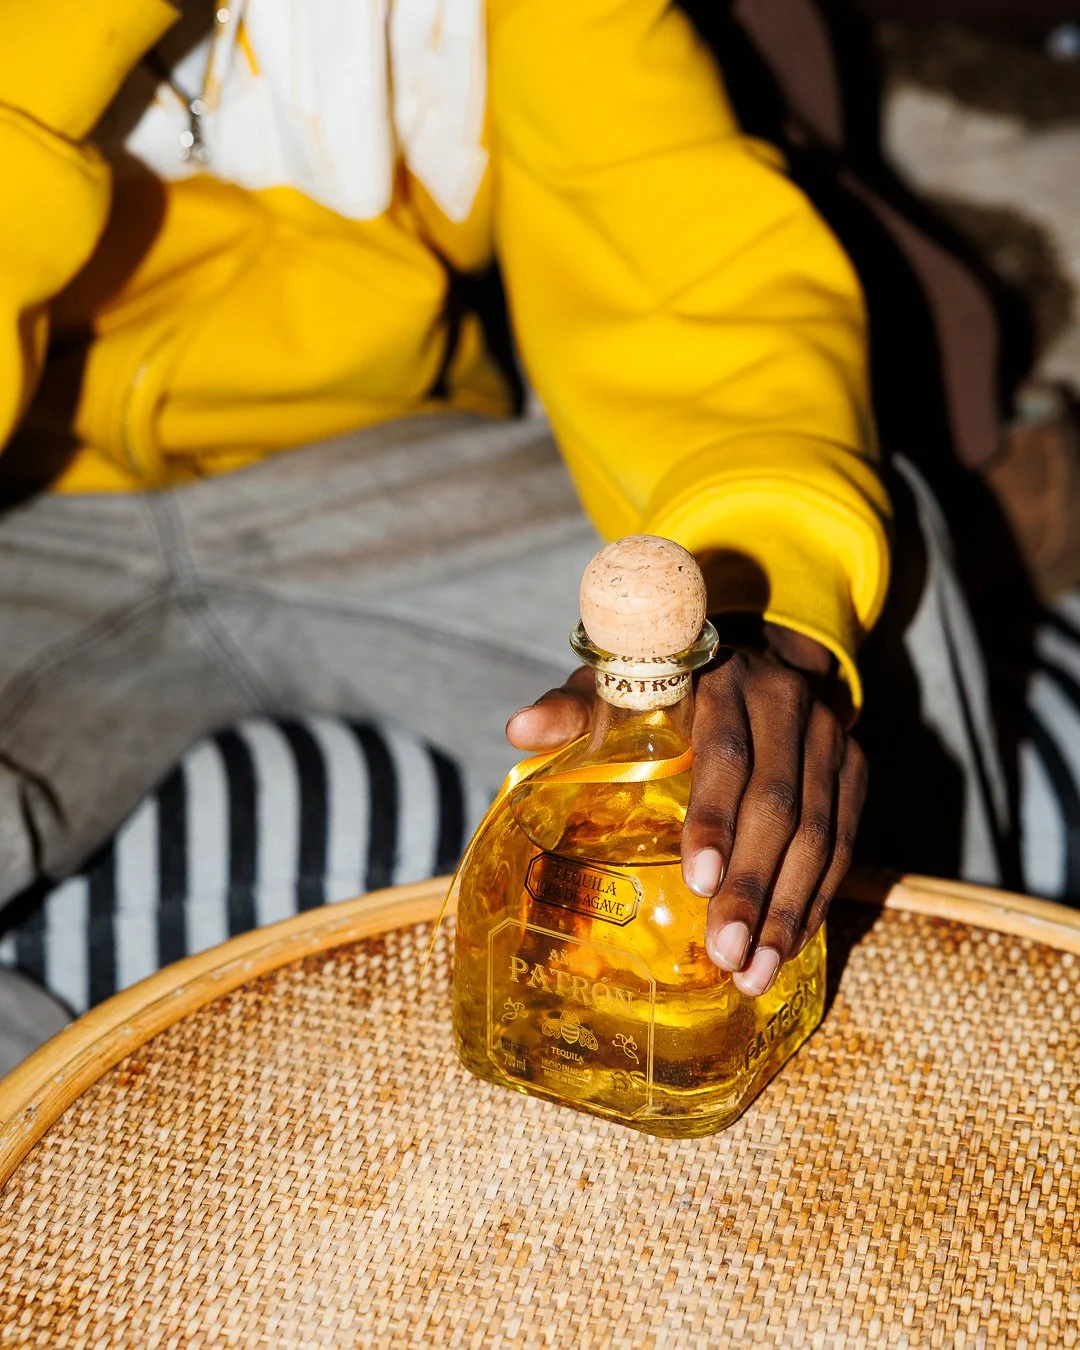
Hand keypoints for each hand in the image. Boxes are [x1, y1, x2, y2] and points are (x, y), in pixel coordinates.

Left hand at [505, 624, 866, 996]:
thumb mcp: (618, 687)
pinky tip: (787, 946)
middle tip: (725, 953)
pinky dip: (815, 899)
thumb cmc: (666, 687)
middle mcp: (787, 702)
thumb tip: (519, 729)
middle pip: (779, 804)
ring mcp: (830, 735)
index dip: (714, 818)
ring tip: (755, 971)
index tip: (697, 882)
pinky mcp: (856, 766)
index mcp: (723, 680)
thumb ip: (573, 709)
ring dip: (788, 908)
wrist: (755, 656)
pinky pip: (845, 844)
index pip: (726, 754)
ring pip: (821, 832)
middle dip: (753, 885)